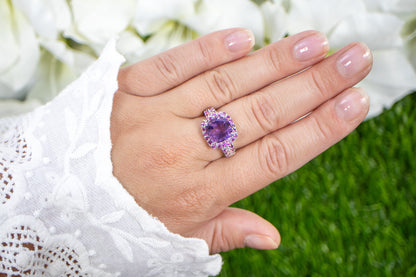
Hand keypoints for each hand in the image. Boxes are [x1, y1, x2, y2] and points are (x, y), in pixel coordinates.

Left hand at [110, 28, 371, 252]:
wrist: (61, 198)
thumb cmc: (128, 218)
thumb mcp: (178, 239)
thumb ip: (227, 232)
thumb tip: (274, 238)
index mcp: (201, 192)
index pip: (275, 155)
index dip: (320, 129)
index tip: (356, 103)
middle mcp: (183, 152)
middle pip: (261, 114)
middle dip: (314, 85)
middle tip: (354, 60)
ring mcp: (154, 116)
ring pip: (225, 85)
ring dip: (274, 62)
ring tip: (315, 44)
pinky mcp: (127, 90)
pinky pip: (172, 67)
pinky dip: (208, 51)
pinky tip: (244, 38)